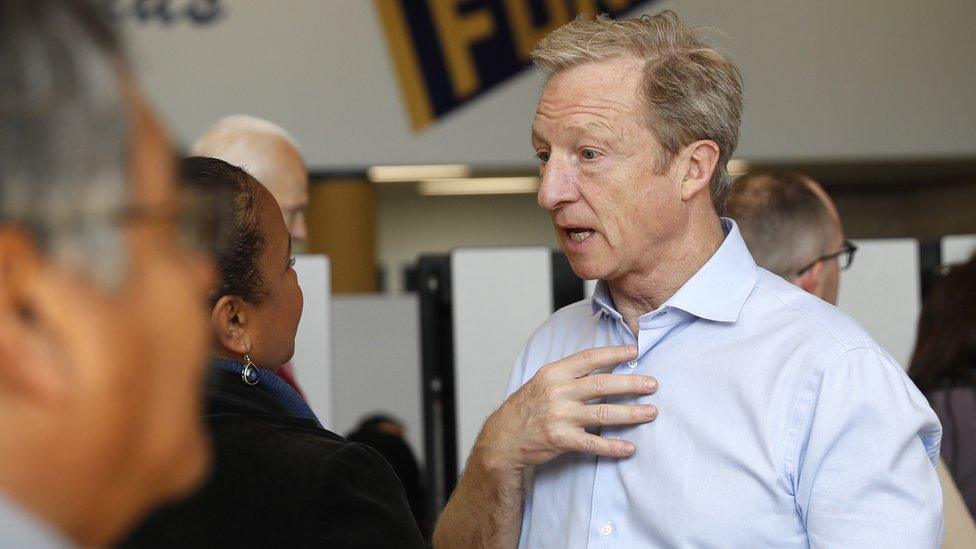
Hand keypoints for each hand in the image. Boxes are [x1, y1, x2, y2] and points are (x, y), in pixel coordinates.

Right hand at [476, 345, 656, 471]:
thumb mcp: (542, 382)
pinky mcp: (561, 440)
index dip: (614, 353)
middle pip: (602, 384)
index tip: (635, 351)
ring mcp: (560, 417)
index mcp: (554, 373)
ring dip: (631, 414)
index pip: (589, 358)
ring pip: (603, 413)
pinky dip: (613, 447)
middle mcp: (558, 392)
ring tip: (651, 412)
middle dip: (631, 383)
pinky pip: (593, 444)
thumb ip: (569, 374)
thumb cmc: (526, 408)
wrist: (503, 438)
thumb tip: (602, 366)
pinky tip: (629, 448)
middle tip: (652, 384)